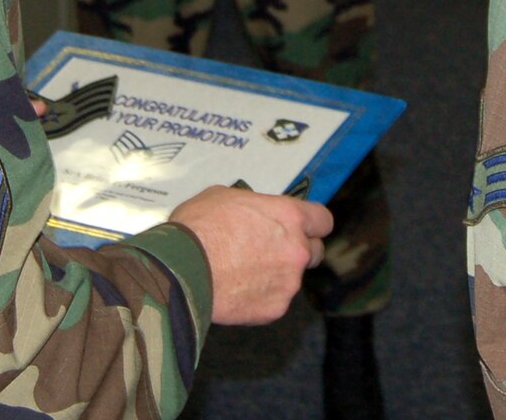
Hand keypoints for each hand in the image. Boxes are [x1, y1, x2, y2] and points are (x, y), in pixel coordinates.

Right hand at [169, 186, 331, 324]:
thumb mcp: (223, 196)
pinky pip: (273, 301)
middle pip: (314, 252)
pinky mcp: (275, 309)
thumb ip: (251, 206)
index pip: (323, 220)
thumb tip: (250, 212)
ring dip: (274, 275)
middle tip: (269, 251)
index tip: (303, 228)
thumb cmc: (198, 228)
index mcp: (289, 217)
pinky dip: (259, 297)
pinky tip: (235, 290)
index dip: (312, 224)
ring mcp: (288, 283)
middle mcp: (296, 250)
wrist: (181, 269)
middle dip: (297, 251)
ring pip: (290, 279)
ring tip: (240, 272)